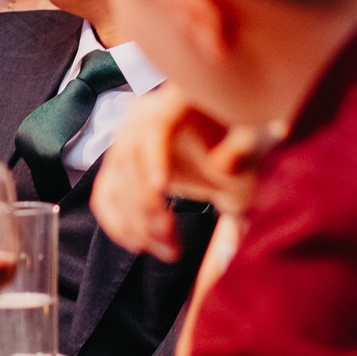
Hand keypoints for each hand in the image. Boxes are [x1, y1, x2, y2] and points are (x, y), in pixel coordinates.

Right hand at [90, 85, 249, 261]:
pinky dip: (118, 225)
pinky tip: (141, 245)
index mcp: (173, 105)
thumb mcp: (251, 143)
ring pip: (114, 185)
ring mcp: (124, 146)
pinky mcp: (117, 171)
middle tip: (172, 239)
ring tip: (169, 250)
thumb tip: (224, 167)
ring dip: (136, 224)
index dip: (153, 157)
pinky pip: (105, 197)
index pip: (153, 126)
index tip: (161, 189)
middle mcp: (140, 121)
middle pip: (127, 161)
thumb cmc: (241, 140)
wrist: (227, 146)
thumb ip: (241, 150)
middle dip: (146, 207)